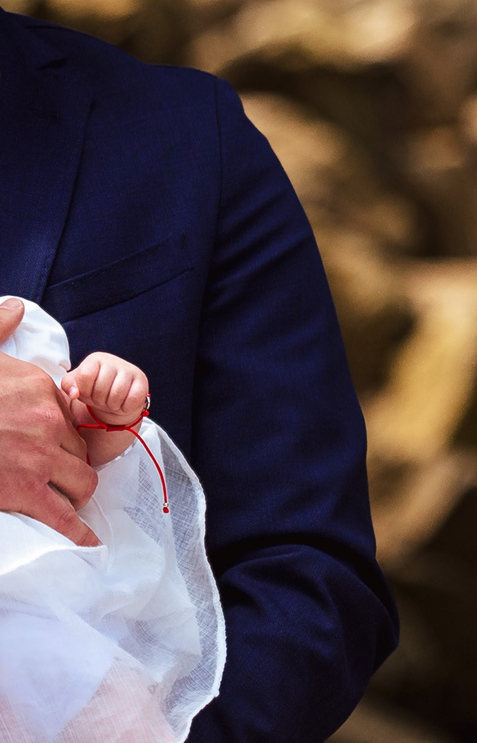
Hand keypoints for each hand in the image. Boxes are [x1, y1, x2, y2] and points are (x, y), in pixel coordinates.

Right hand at [0, 299, 98, 545]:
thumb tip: (15, 306)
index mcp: (41, 388)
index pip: (71, 417)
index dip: (63, 436)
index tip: (53, 445)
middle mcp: (49, 420)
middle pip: (79, 450)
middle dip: (71, 466)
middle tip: (60, 480)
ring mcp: (39, 457)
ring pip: (81, 481)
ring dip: (75, 493)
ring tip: (69, 505)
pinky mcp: (24, 492)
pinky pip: (65, 516)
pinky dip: (79, 533)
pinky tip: (88, 544)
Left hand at [63, 352, 148, 428]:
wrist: (116, 397)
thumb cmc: (93, 390)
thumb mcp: (76, 386)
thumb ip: (69, 386)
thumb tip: (74, 393)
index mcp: (95, 359)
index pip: (86, 376)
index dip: (85, 390)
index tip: (88, 392)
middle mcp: (114, 361)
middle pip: (101, 387)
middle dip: (98, 399)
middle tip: (101, 399)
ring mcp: (130, 370)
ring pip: (117, 394)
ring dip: (111, 404)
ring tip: (111, 401)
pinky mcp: (142, 381)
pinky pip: (132, 399)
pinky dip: (125, 407)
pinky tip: (123, 403)